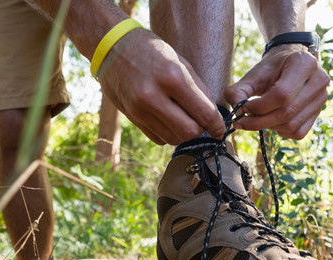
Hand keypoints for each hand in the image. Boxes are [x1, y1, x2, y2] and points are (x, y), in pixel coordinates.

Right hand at [98, 29, 224, 144]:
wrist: (112, 47)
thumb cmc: (151, 51)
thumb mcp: (180, 62)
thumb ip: (198, 89)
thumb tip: (213, 115)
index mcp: (172, 77)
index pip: (203, 113)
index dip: (217, 126)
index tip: (220, 130)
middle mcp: (153, 96)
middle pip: (188, 132)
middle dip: (200, 130)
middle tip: (201, 122)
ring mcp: (139, 109)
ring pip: (173, 138)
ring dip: (183, 133)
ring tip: (183, 118)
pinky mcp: (131, 117)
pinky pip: (158, 138)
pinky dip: (168, 133)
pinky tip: (168, 119)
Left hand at [225, 44, 329, 139]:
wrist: (290, 64)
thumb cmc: (271, 69)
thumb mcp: (254, 74)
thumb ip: (240, 90)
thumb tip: (236, 111)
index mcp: (304, 64)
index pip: (282, 95)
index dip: (259, 107)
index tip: (243, 108)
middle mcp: (319, 80)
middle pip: (287, 113)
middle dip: (260, 121)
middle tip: (243, 121)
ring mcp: (322, 98)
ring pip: (292, 125)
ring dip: (269, 127)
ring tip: (257, 118)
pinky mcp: (319, 112)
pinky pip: (298, 132)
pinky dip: (281, 132)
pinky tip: (272, 121)